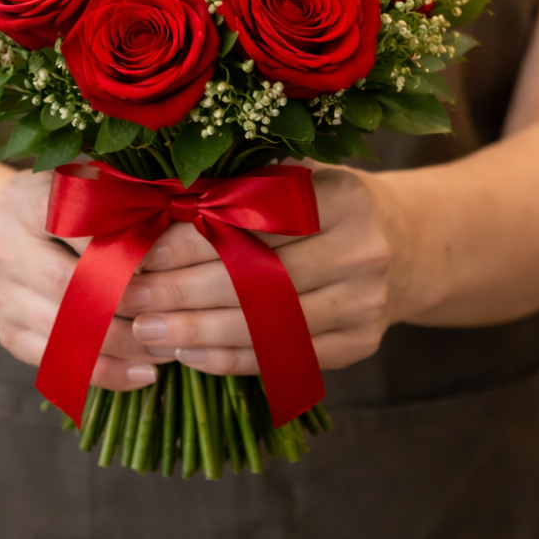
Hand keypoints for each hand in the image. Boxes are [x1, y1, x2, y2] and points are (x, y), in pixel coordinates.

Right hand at [0, 171, 166, 389]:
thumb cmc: (69, 208)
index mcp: (22, 201)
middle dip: (124, 302)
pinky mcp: (6, 334)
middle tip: (171, 313)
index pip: (69, 221)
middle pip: (66, 283)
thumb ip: (121, 196)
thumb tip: (175, 216)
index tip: (155, 261)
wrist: (9, 239)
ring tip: (167, 348)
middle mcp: (1, 248)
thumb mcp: (85, 185)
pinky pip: (57, 363)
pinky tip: (142, 372)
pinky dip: (104, 372)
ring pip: (63, 330)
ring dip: (122, 344)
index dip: (113, 242)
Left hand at [117, 167, 400, 374]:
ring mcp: (365, 304)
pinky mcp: (359, 344)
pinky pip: (284, 358)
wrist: (407, 245)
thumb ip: (240, 189)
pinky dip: (232, 360)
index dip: (192, 240)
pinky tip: (190, 355)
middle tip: (131, 299)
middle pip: (258, 279)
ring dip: (199, 333)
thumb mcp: (297, 178)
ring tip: (147, 332)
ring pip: (268, 326)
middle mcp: (361, 252)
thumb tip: (155, 208)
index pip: (253, 223)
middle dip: (184, 292)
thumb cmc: (328, 204)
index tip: (142, 251)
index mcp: (342, 197)